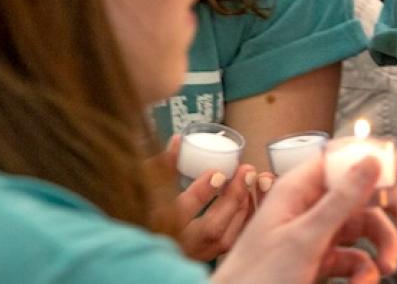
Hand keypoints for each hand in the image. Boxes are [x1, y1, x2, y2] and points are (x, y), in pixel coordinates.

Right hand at [156, 135, 258, 261]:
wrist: (148, 248)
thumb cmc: (147, 211)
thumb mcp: (148, 187)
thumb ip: (164, 165)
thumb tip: (179, 139)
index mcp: (159, 226)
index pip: (181, 212)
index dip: (201, 192)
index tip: (218, 173)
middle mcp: (178, 245)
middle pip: (211, 227)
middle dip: (232, 197)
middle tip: (246, 170)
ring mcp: (195, 254)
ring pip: (225, 238)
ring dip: (242, 207)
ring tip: (250, 180)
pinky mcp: (207, 257)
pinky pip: (232, 243)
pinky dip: (244, 220)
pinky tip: (249, 199)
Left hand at [214, 149, 396, 283]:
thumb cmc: (256, 277)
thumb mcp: (304, 237)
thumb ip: (340, 199)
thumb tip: (371, 162)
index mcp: (299, 190)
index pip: (344, 159)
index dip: (377, 160)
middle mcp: (308, 207)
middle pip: (362, 196)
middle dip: (391, 213)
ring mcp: (314, 235)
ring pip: (363, 229)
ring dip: (382, 247)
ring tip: (387, 267)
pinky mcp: (318, 261)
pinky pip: (353, 258)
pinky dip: (364, 271)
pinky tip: (364, 283)